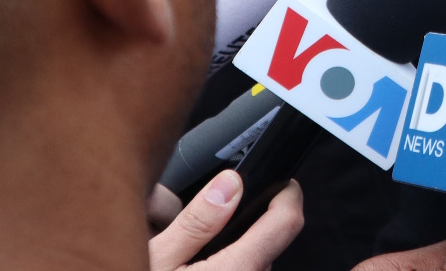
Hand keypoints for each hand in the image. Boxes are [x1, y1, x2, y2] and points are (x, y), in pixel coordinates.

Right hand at [147, 171, 303, 270]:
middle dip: (243, 231)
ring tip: (189, 259)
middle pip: (264, 249)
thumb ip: (198, 222)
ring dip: (231, 258)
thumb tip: (229, 184)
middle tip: (206, 222)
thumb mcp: (157, 258)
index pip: (286, 225)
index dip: (288, 197)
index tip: (284, 183)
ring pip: (250, 270)